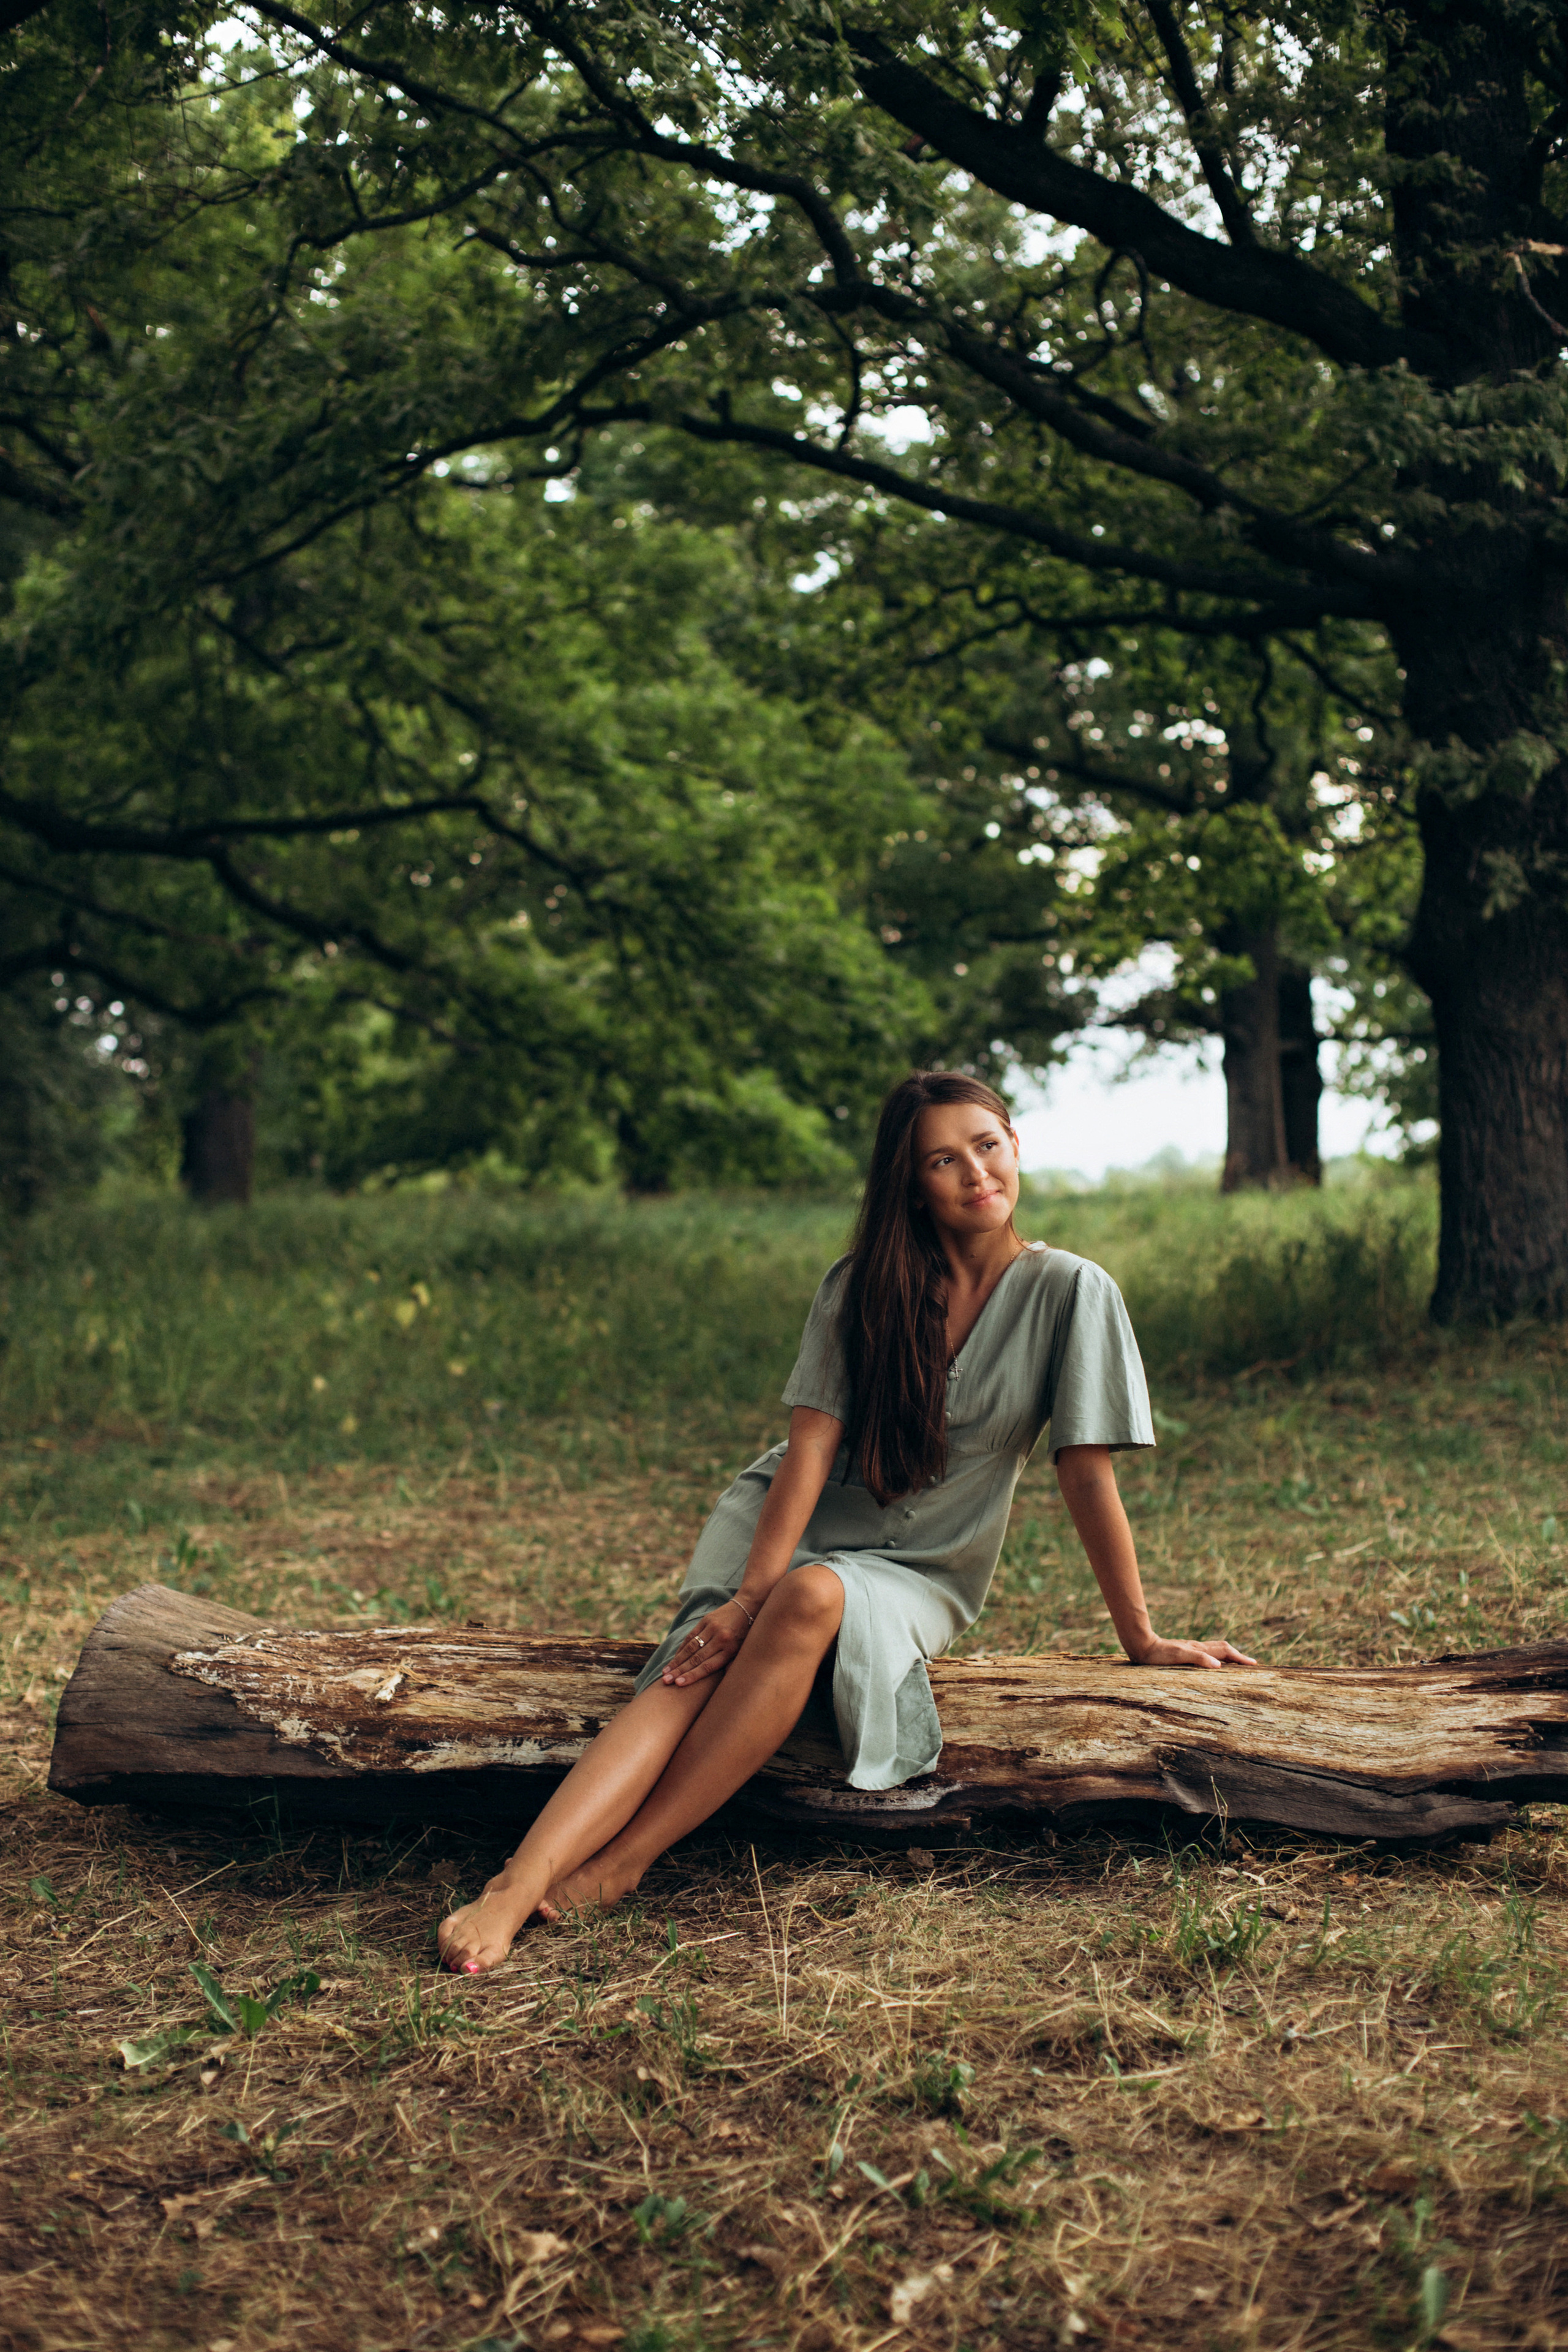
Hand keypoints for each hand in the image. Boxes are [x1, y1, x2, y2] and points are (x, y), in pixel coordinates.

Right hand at [661, 1600, 752, 1687]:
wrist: (748, 1606)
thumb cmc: (746, 1634)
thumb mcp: (744, 1651)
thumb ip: (731, 1666)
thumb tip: (722, 1686)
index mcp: (730, 1650)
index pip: (708, 1666)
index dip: (692, 1676)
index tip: (679, 1684)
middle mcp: (720, 1639)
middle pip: (696, 1658)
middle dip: (680, 1671)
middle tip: (666, 1681)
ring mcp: (712, 1628)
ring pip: (691, 1647)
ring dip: (677, 1661)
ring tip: (665, 1672)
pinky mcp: (706, 1620)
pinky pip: (691, 1635)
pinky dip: (681, 1647)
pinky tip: (674, 1658)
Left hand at [1131, 1634, 1257, 1669]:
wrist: (1141, 1645)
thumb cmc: (1158, 1654)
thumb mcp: (1178, 1656)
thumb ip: (1198, 1658)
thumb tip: (1219, 1665)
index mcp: (1199, 1648)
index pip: (1225, 1651)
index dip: (1240, 1657)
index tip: (1254, 1665)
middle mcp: (1197, 1647)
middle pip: (1223, 1648)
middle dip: (1238, 1656)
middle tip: (1251, 1665)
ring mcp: (1191, 1649)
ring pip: (1215, 1650)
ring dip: (1229, 1656)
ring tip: (1238, 1664)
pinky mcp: (1184, 1652)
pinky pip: (1206, 1654)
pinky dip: (1216, 1658)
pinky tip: (1213, 1664)